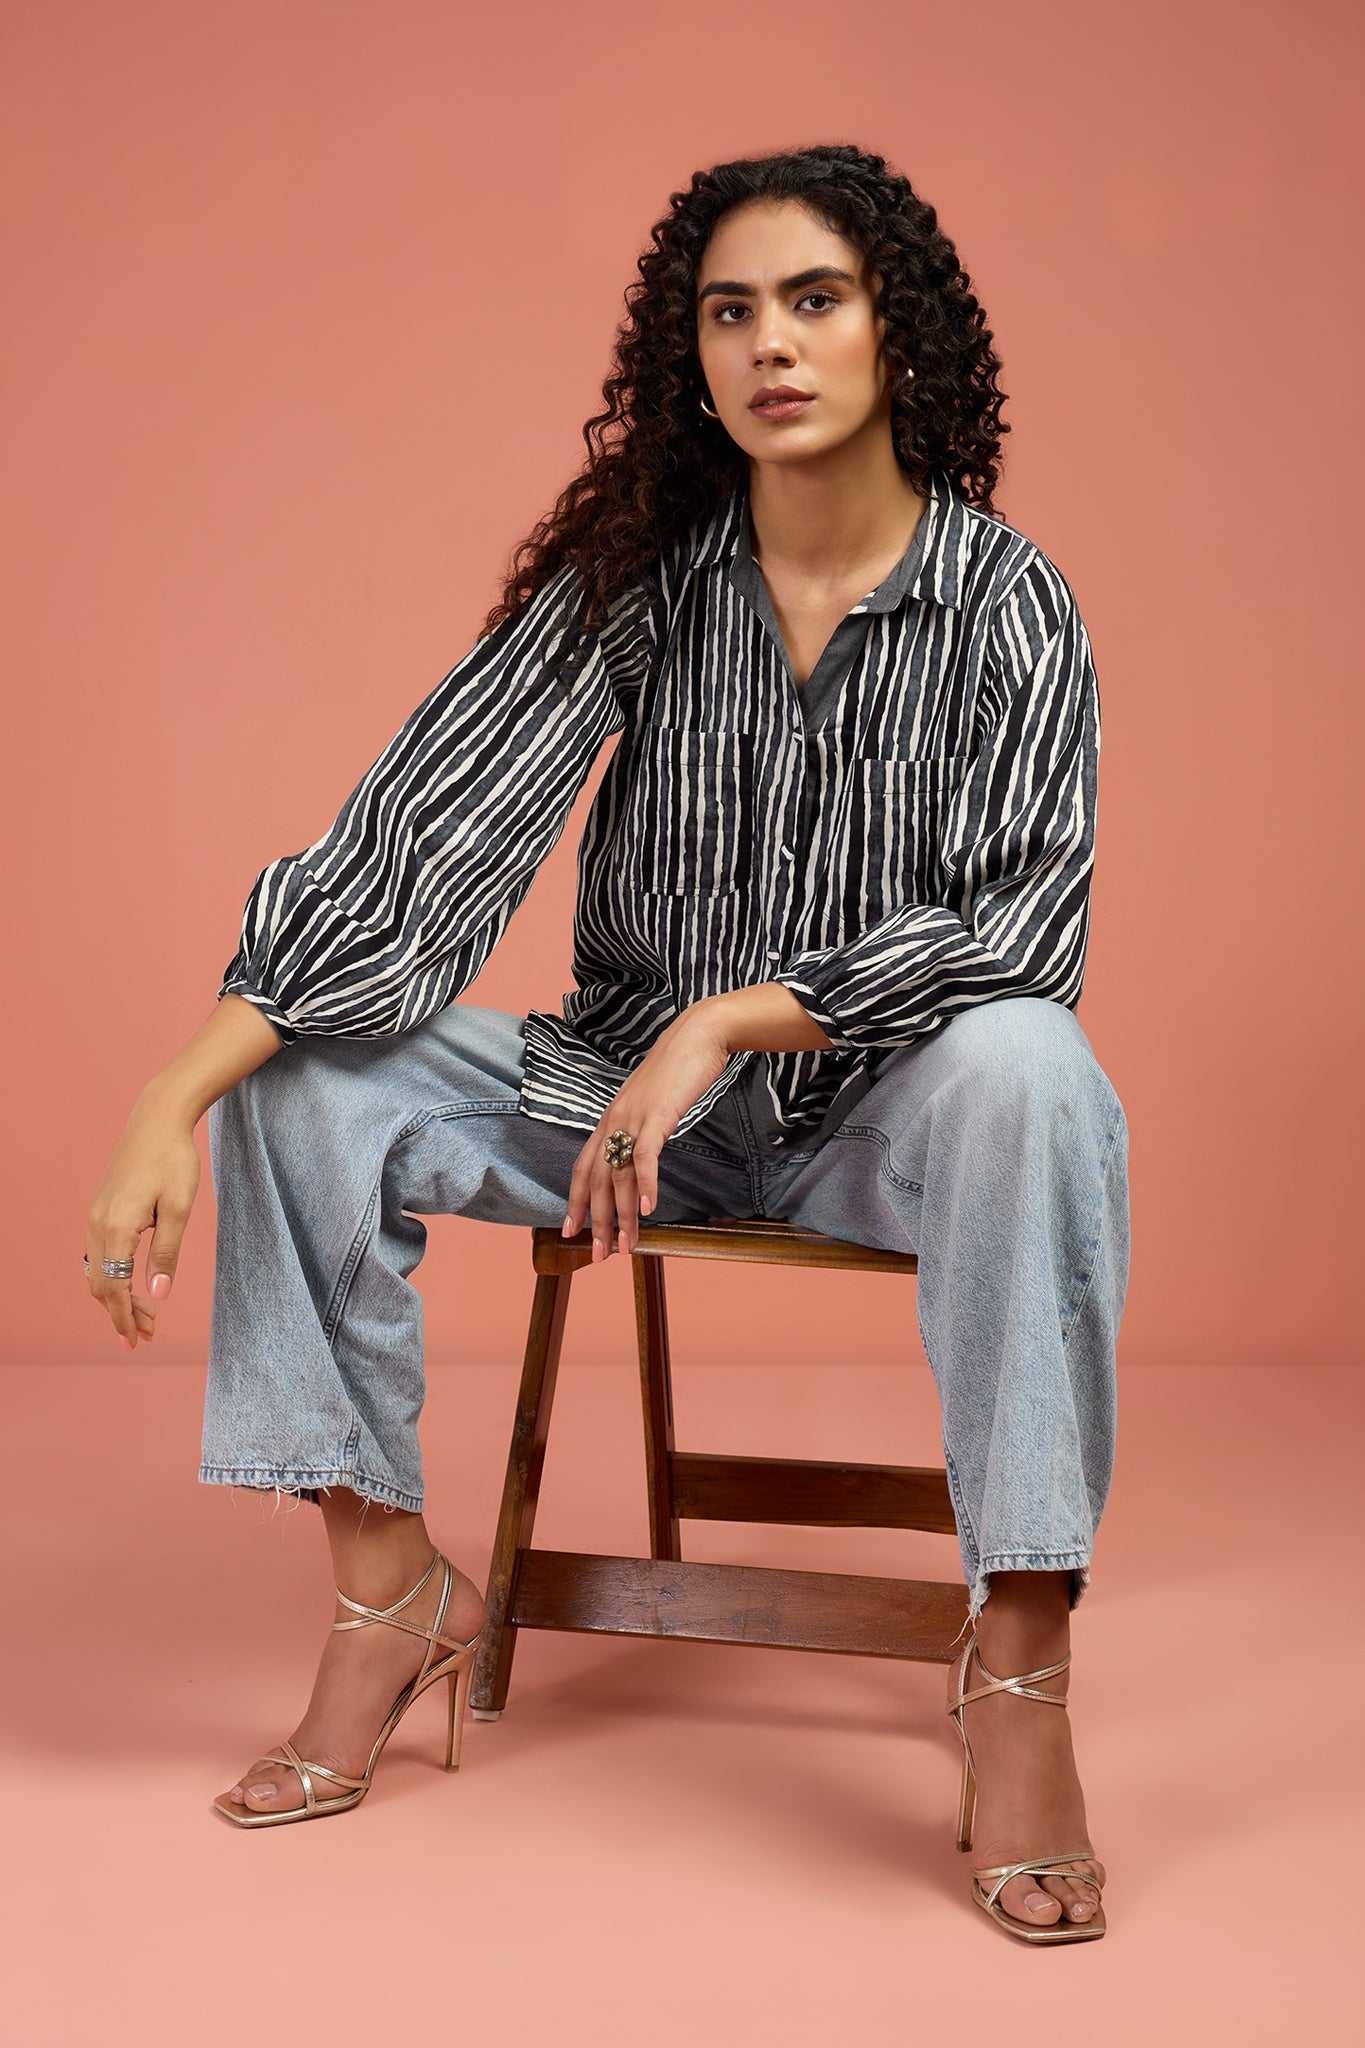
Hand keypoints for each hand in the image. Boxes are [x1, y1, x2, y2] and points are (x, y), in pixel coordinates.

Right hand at [84, 1082, 201, 1349]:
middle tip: (147, 1335)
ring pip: (96, 1271)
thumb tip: (158, 1294)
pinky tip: (129, 1283)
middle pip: (101, 1285)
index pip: (115, 1287)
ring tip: (144, 1315)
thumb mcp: (178, 1209)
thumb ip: (166, 1253)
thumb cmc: (173, 1161)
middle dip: (121, 1314)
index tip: (136, 1340)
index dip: (125, 1317)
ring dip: (116, 1297)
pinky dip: (110, 1276)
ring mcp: (94, 1217)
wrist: (157, 1121)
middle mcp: (97, 1225)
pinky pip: (96, 1255)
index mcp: (117, 1228)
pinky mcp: (99, 1210)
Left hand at [562, 1004, 731, 1259]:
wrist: (697, 1037)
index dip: (576, 1202)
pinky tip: (648, 1209)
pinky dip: (645, 1184)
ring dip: (623, 1215)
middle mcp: (613, 1121)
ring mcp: (633, 1118)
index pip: (583, 1168)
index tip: (571, 1232)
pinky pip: (645, 1156)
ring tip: (627, 1245)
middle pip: (598, 1181)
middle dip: (597, 1222)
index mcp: (609, 1120)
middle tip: (599, 1255)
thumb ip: (639, 1129)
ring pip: (620, 1176)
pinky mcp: (658, 1115)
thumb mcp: (650, 1105)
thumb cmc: (677, 1071)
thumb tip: (638, 1156)